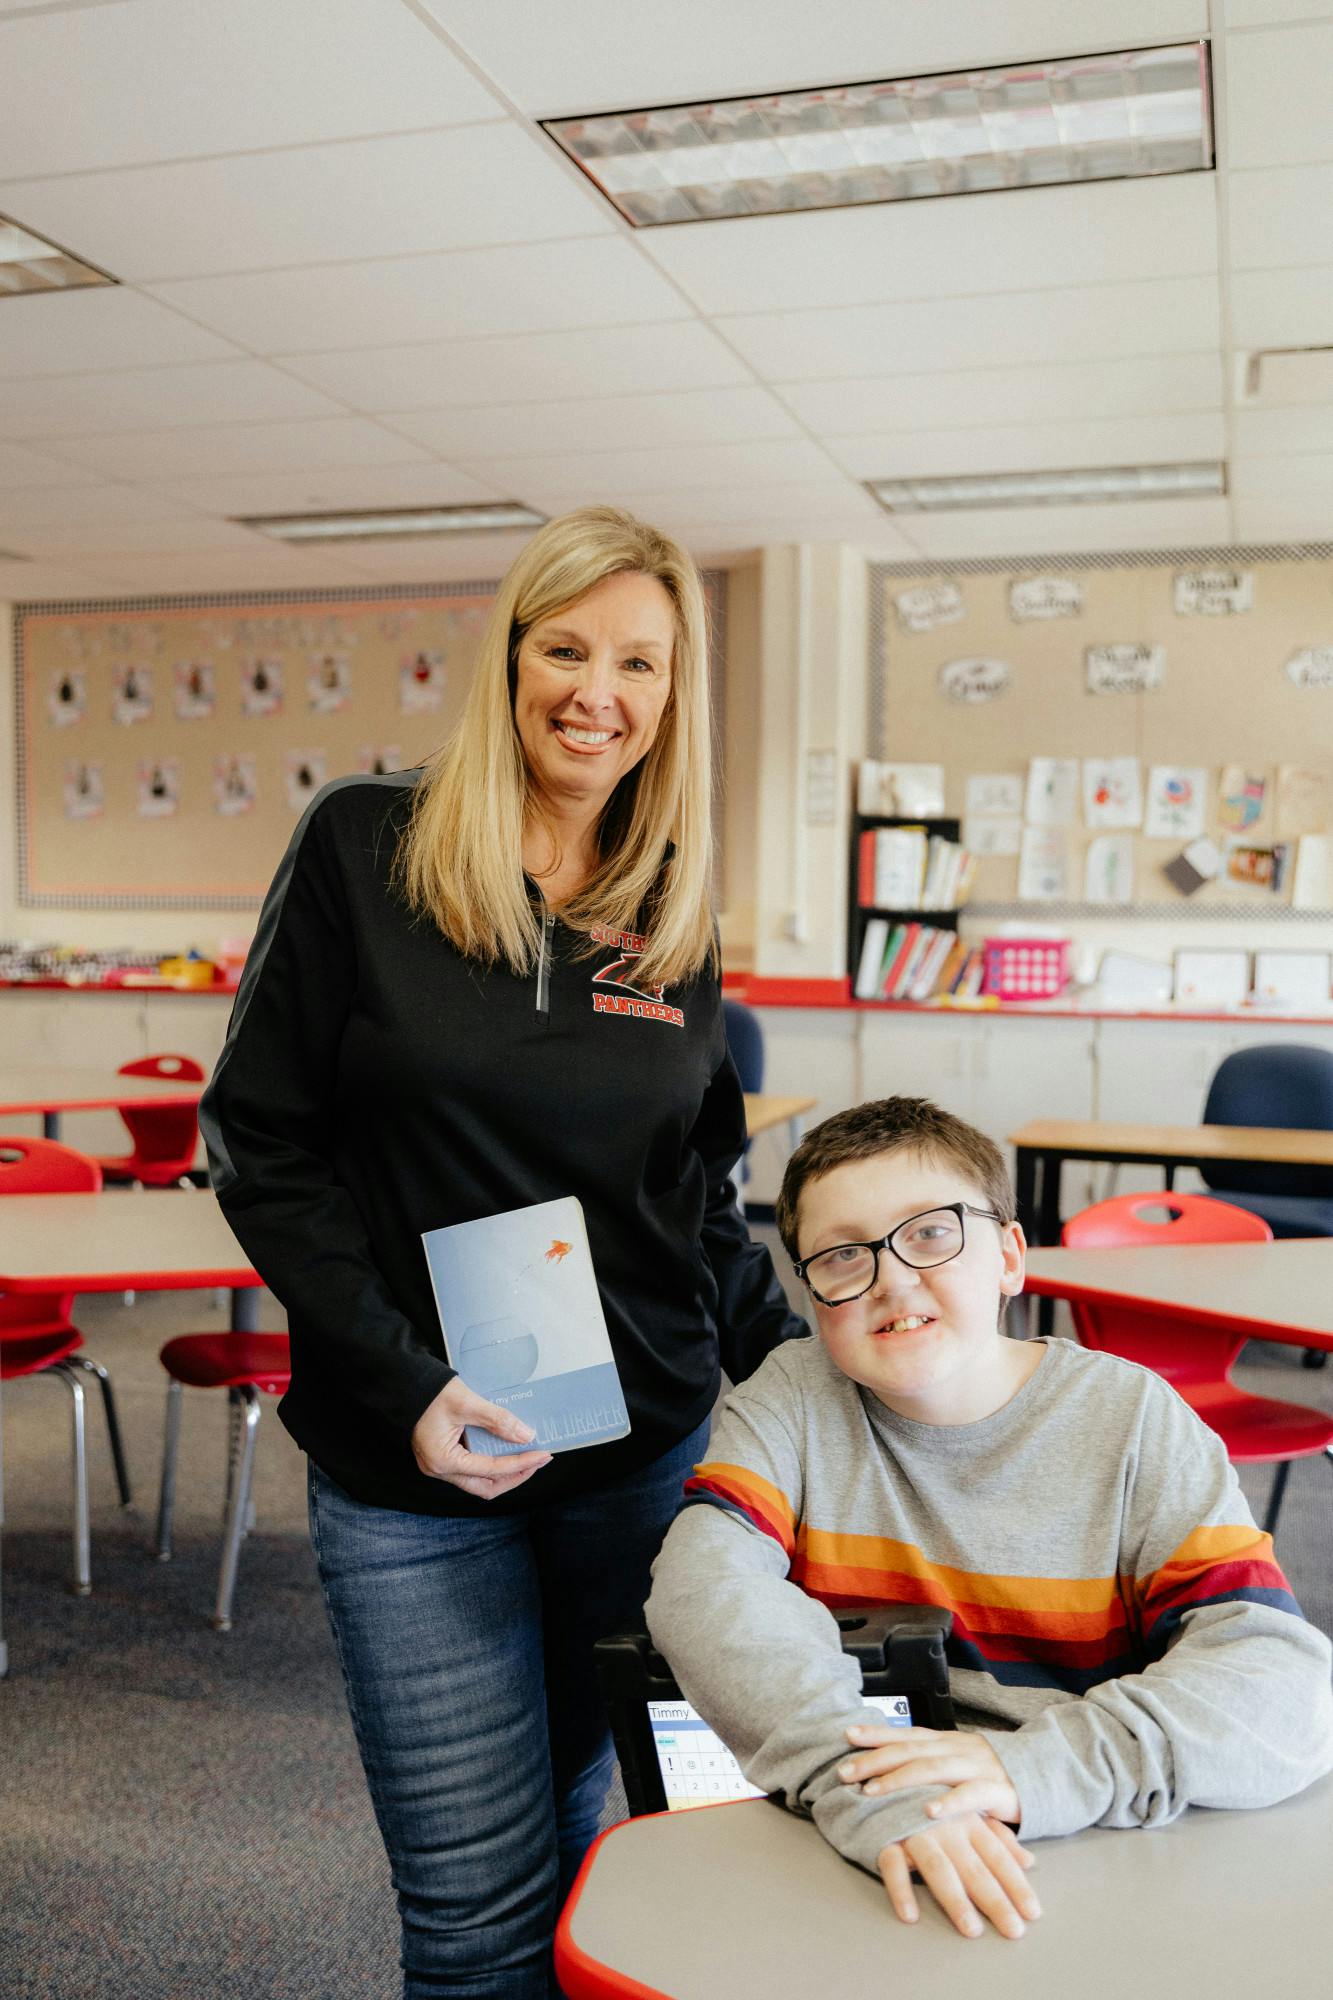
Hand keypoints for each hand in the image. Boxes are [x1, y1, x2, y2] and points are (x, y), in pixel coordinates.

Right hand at [411, 1377, 551, 1499]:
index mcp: (443, 1460)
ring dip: (504, 1472)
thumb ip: (498, 1420)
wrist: (407, 1384)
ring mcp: (439, 1466)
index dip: (520, 1464)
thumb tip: (526, 1436)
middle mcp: (439, 1470)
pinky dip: (492, 1464)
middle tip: (538, 1460)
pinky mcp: (443, 1458)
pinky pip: (472, 1470)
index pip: (491, 1470)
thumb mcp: (468, 1403)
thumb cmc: (431, 1392)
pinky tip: (507, 1451)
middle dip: (515, 1476)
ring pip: (479, 1481)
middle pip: (485, 1487)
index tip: (542, 1455)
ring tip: (527, 1457)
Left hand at [839, 1723, 1019, 1825]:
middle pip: (910, 1750)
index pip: (906, 1733)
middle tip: (845, 1772)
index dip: (876, 1733)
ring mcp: (977, 1766)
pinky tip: (928, 1811)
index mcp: (947, 1741)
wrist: (1043, 1777)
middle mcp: (958, 1748)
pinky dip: (949, 1803)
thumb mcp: (958, 1764)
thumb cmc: (991, 1775)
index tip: (846, 1734)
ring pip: (933, 1768)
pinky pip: (971, 1794)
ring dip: (899, 1780)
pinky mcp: (997, 1789)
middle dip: (875, 1760)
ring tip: (873, 1792)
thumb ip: (929, 1765)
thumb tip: (886, 1768)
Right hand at [878, 1814, 1039, 1939]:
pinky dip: (900, 1889)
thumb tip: (1029, 1861)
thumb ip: (998, 1837)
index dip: (1016, 1884)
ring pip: (939, 1868)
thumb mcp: (967, 1812)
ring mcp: (915, 1832)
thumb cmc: (928, 1801)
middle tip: (1013, 1931)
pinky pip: (893, 1865)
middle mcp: (946, 1827)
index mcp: (968, 1820)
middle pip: (974, 1868)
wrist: (881, 1777)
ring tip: (971, 1930)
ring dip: (955, 1900)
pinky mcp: (885, 1837)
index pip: (998, 1856)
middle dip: (995, 1900)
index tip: (1033, 1913)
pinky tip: (910, 1916)